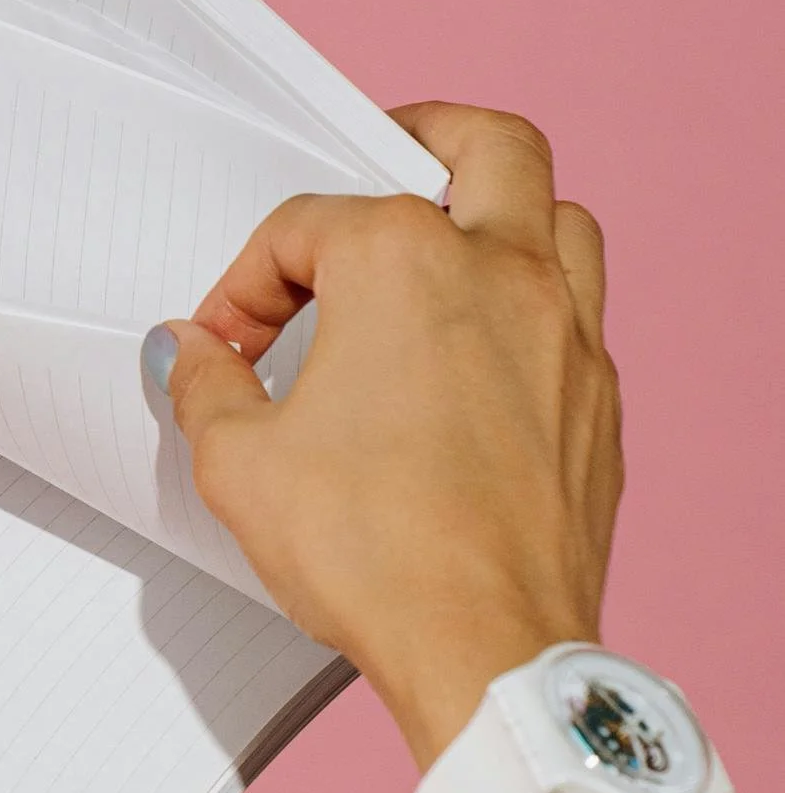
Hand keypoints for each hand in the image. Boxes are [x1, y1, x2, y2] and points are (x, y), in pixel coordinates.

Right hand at [148, 102, 621, 764]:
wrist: (488, 653)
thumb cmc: (376, 552)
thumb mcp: (240, 462)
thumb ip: (207, 384)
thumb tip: (194, 355)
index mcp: (405, 261)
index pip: (307, 227)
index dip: (248, 281)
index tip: (227, 343)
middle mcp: (503, 275)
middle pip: (486, 146)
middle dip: (423, 139)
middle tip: (378, 163)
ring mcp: (567, 337)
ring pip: (561, 218)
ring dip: (502, 214)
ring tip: (447, 246)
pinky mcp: (598, 406)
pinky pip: (578, 315)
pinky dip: (533, 307)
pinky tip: (482, 355)